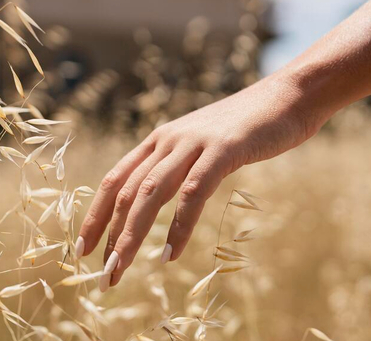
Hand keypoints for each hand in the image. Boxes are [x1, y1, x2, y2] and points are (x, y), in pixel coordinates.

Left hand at [75, 73, 324, 289]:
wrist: (289, 96)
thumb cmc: (248, 126)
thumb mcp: (204, 144)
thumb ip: (182, 165)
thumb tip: (162, 196)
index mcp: (160, 139)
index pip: (114, 179)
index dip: (95, 215)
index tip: (82, 249)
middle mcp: (169, 139)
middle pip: (125, 191)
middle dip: (109, 235)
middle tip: (101, 274)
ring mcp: (194, 142)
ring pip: (150, 193)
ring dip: (131, 234)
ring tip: (119, 269)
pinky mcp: (223, 150)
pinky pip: (193, 192)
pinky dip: (179, 225)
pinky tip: (170, 253)